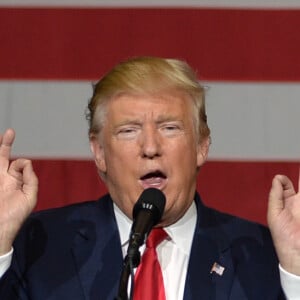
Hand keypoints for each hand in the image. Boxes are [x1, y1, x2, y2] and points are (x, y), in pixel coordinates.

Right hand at [0, 129, 37, 254]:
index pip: (19, 163)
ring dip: (0, 150)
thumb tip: (27, 162)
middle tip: (10, 132)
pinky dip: (0, 160)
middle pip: (2, 157)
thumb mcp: (29, 197)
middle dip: (5, 144)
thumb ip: (31, 180)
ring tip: (3, 137)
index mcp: (15, 181)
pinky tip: (1, 157)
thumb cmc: (15, 216)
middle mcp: (3, 179)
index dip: (21, 163)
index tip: (20, 168)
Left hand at [267, 171, 299, 274]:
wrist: (296, 253)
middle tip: (297, 158)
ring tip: (299, 190)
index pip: (286, 184)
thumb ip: (276, 196)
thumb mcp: (274, 214)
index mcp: (287, 201)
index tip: (283, 181)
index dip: (284, 180)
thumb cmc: (282, 235)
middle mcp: (299, 202)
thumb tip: (276, 178)